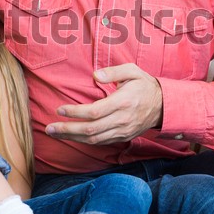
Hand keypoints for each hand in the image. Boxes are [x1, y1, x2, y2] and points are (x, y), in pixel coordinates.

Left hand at [46, 63, 162, 144]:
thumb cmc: (144, 85)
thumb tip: (94, 75)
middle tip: (49, 128)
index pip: (94, 112)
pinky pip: (100, 143)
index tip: (60, 109)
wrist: (163, 105)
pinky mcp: (122, 137)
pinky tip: (72, 136)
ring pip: (94, 140)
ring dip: (72, 138)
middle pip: (90, 130)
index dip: (75, 113)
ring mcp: (122, 131)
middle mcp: (122, 120)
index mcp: (123, 102)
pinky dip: (84, 141)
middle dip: (68, 129)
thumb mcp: (132, 71)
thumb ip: (113, 72)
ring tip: (55, 133)